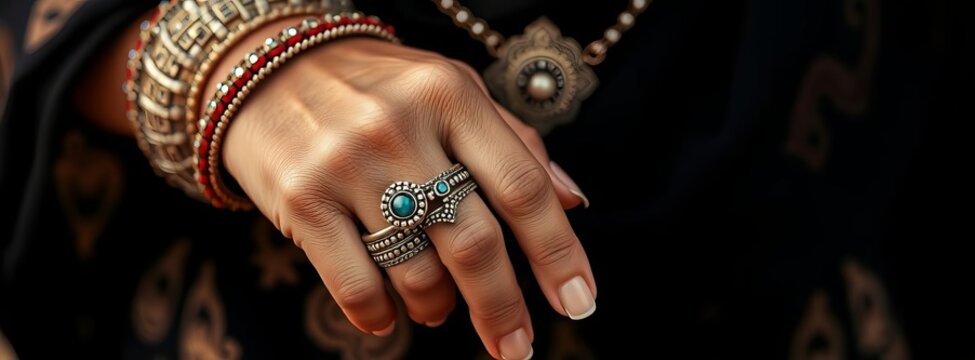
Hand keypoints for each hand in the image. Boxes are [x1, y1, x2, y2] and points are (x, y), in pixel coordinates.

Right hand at [218, 36, 595, 358]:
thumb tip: (571, 203)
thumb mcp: (452, 90)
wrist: (267, 69)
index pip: (521, 187)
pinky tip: (388, 315)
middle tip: (516, 346)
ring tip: (439, 307)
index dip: (558, 252)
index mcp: (451, 96)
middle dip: (502, 307)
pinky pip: (356, 285)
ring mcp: (346, 165)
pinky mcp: (301, 199)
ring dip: (438, 307)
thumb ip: (513, 142)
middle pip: (474, 242)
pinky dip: (380, 314)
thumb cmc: (380, 88)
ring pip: (416, 271)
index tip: (579, 300)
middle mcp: (400, 127)